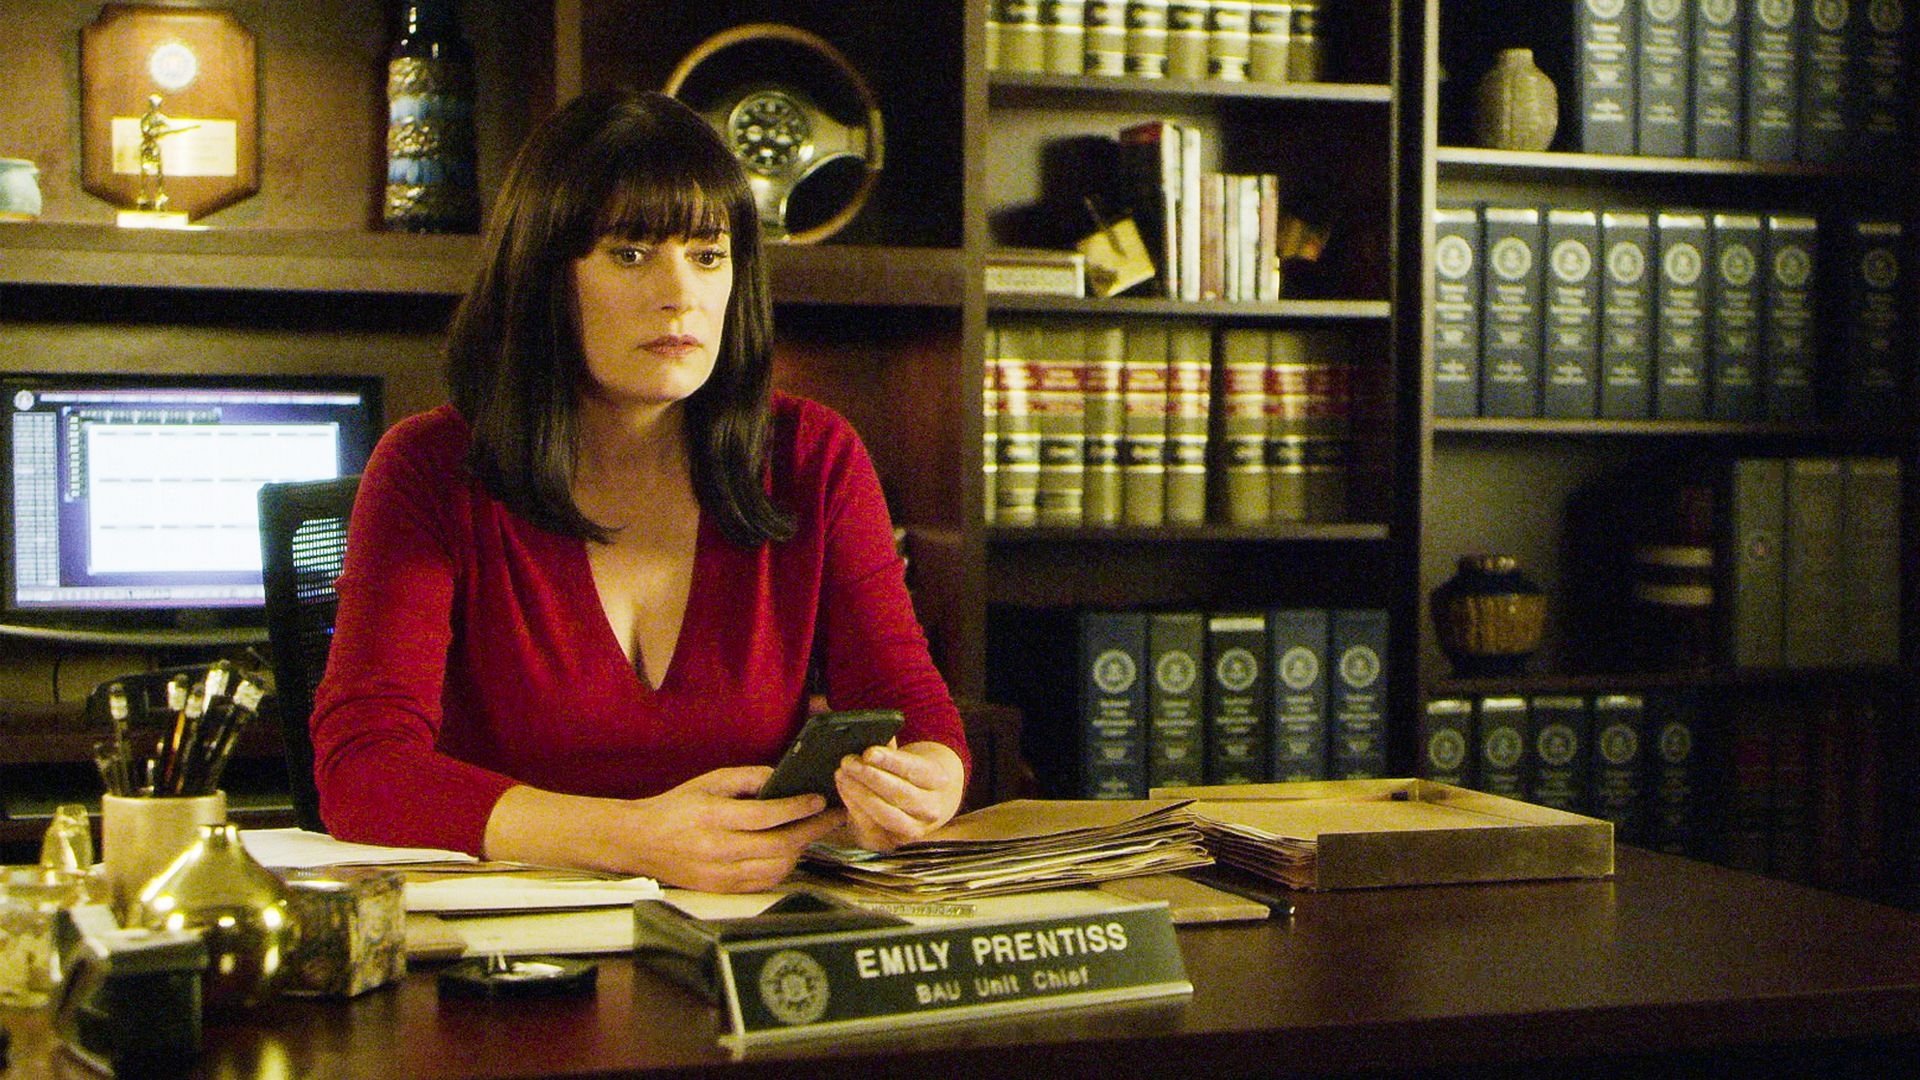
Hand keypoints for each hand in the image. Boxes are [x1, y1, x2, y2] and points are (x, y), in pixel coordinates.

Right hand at [483, 767, 844, 893]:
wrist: (638, 841)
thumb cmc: (675, 807)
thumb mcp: (709, 781)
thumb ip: (748, 779)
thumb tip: (783, 779)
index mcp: (713, 817)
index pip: (767, 815)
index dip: (798, 808)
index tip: (819, 799)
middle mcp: (718, 849)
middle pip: (779, 845)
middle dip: (812, 830)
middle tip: (833, 817)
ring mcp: (719, 874)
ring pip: (776, 867)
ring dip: (801, 850)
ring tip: (813, 832)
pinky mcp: (720, 889)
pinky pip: (764, 882)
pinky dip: (783, 867)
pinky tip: (790, 852)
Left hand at [833, 741, 964, 851]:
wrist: (921, 805)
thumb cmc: (904, 773)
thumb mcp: (903, 756)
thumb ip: (886, 744)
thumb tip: (856, 725)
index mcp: (938, 779)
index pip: (916, 769)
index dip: (891, 761)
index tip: (868, 752)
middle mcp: (931, 808)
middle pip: (901, 794)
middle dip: (871, 777)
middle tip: (847, 762)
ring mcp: (913, 830)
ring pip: (887, 814)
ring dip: (861, 794)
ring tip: (841, 775)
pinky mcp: (892, 844)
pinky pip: (872, 829)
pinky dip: (855, 809)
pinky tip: (844, 791)